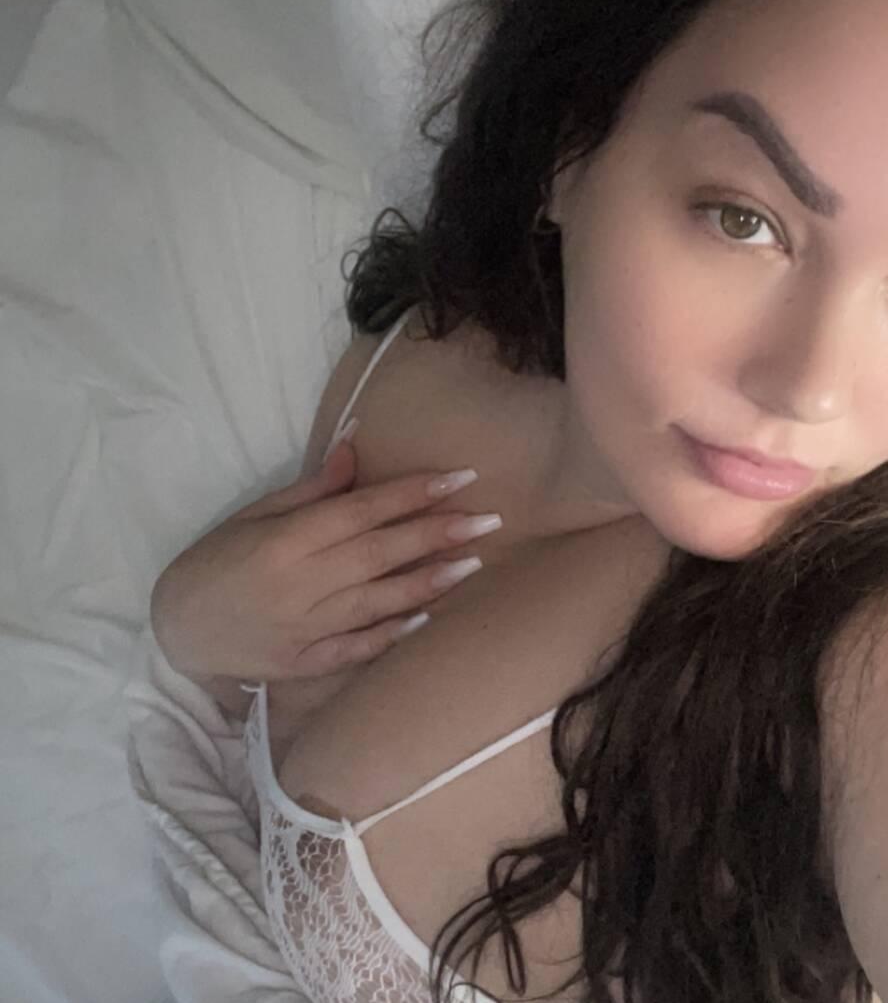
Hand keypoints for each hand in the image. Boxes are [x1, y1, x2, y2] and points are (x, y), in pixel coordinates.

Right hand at [150, 439, 498, 681]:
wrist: (175, 628)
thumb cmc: (218, 559)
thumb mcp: (256, 513)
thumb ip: (312, 489)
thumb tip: (356, 448)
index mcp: (288, 538)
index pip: (362, 510)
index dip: (413, 493)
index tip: (460, 478)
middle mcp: (301, 581)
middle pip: (379, 553)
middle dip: (437, 534)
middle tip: (488, 520)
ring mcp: (305, 626)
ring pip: (377, 601)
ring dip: (428, 582)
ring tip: (473, 563)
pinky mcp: (304, 663)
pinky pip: (356, 648)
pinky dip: (391, 633)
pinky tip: (427, 618)